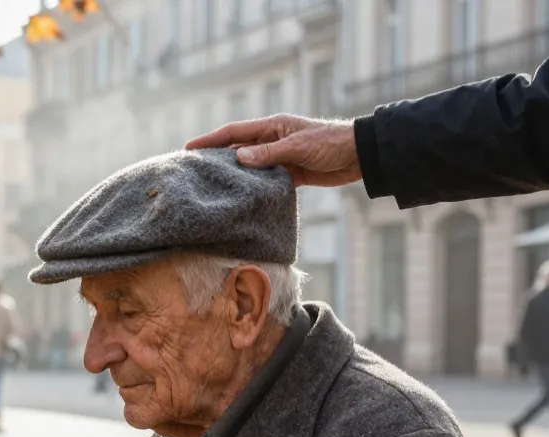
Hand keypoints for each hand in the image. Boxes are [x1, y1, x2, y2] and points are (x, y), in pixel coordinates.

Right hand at [185, 115, 361, 187]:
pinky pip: (266, 182)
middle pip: (238, 149)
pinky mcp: (290, 174)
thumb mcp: (297, 147)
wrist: (359, 156)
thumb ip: (268, 154)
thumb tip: (237, 157)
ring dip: (235, 176)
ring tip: (213, 187)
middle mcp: (273, 140)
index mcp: (272, 127)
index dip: (210, 139)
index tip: (189, 148)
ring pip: (251, 168)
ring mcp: (280, 158)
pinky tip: (242, 198)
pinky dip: (255, 189)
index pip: (234, 132)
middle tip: (195, 170)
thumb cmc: (331, 142)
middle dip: (217, 158)